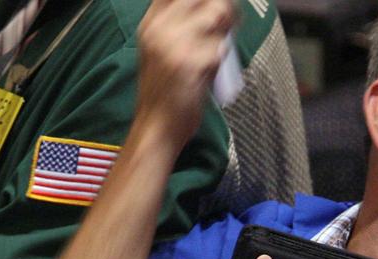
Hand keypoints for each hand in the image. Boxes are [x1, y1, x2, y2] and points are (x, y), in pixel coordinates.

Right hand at [135, 0, 236, 147]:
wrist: (156, 127)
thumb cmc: (165, 93)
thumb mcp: (164, 50)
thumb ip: (184, 25)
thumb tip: (218, 7)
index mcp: (152, 23)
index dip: (203, 0)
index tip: (212, 8)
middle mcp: (160, 28)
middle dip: (222, 7)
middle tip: (225, 25)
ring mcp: (173, 43)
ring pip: (218, 14)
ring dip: (225, 32)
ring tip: (217, 52)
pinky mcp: (190, 62)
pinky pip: (222, 47)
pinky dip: (223, 60)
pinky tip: (211, 73)